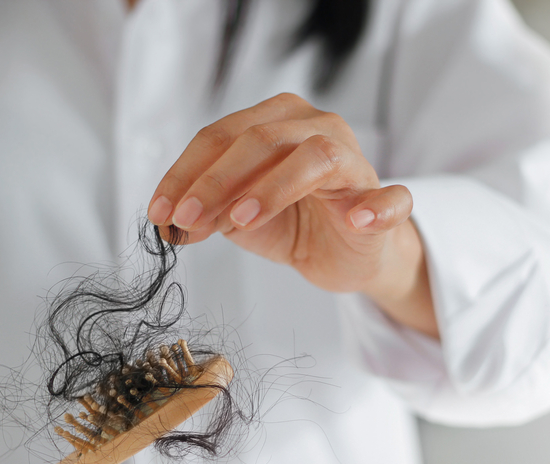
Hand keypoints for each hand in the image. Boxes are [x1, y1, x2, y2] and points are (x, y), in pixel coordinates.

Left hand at [147, 93, 437, 336]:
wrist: (347, 255)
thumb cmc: (295, 223)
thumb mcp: (239, 219)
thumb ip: (210, 213)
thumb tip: (174, 222)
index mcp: (276, 122)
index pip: (221, 136)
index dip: (185, 174)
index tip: (160, 212)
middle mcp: (316, 128)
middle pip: (261, 139)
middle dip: (216, 180)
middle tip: (187, 219)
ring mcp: (354, 160)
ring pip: (316, 156)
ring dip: (273, 187)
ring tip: (241, 220)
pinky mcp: (384, 199)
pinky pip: (390, 198)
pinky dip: (376, 207)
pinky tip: (356, 219)